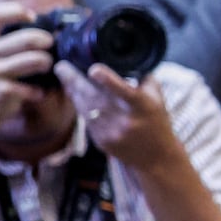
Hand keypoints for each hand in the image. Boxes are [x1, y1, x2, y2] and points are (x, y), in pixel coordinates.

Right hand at [0, 2, 52, 133]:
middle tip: (50, 44)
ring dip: (47, 62)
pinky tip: (35, 93)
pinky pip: (31, 86)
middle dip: (46, 40)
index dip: (18, 11)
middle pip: (26, 38)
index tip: (32, 17)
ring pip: (35, 60)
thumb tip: (31, 19)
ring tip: (46, 65)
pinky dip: (38, 91)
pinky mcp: (0, 92)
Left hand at [59, 60, 177, 169]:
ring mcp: (111, 132)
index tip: (93, 69)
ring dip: (73, 91)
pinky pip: (86, 119)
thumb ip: (143, 79)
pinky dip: (80, 104)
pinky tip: (75, 94)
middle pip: (95, 98)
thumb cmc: (157, 122)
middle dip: (75, 81)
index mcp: (142, 107)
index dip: (108, 80)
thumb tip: (124, 62)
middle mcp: (126, 120)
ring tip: (64, 75)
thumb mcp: (158, 98)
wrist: (155, 157)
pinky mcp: (101, 141)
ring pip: (86, 108)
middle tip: (61, 66)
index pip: (124, 91)